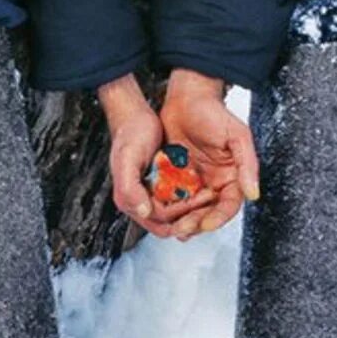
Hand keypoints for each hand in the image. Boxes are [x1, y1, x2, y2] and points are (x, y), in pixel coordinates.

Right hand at [99, 73, 215, 237]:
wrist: (135, 116)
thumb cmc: (129, 134)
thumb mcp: (126, 160)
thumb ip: (130, 189)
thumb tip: (143, 211)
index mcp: (130, 199)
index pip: (160, 219)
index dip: (179, 213)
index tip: (195, 198)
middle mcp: (142, 199)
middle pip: (171, 221)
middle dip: (191, 215)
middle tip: (208, 198)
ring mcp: (154, 192)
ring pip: (178, 211)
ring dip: (194, 207)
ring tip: (209, 194)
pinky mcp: (165, 182)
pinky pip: (182, 195)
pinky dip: (193, 193)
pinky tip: (204, 184)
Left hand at [160, 69, 259, 239]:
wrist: (186, 98)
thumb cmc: (215, 113)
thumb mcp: (238, 136)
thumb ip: (248, 165)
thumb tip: (253, 193)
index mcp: (232, 177)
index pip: (229, 205)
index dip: (218, 218)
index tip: (206, 224)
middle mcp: (214, 182)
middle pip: (207, 213)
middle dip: (196, 223)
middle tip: (182, 229)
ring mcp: (194, 181)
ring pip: (189, 209)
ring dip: (181, 220)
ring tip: (171, 227)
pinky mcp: (176, 178)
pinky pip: (172, 197)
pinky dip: (166, 207)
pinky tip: (158, 212)